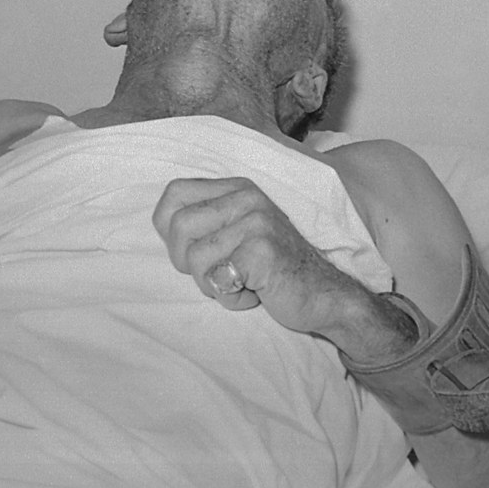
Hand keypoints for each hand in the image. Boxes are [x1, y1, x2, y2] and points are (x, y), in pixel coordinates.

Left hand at [153, 176, 373, 342]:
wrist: (324, 295)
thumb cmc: (272, 269)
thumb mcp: (238, 232)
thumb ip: (206, 221)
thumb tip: (164, 223)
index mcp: (236, 188)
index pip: (173, 193)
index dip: (169, 230)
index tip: (194, 251)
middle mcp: (246, 197)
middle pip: (178, 226)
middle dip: (188, 263)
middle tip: (220, 274)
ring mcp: (256, 222)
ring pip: (194, 258)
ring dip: (213, 285)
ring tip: (243, 283)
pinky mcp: (262, 250)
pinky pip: (218, 280)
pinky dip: (231, 299)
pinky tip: (255, 293)